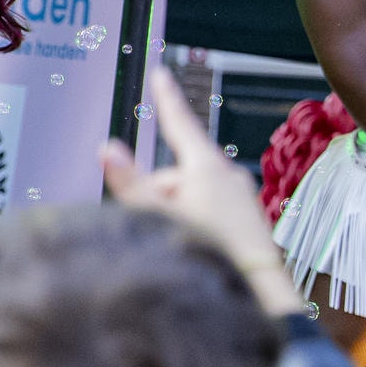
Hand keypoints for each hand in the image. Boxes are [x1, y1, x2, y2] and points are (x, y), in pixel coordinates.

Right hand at [102, 69, 303, 315]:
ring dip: (174, 212)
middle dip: (158, 193)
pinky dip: (194, 222)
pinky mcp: (246, 221)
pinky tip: (193, 247)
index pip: (180, 123)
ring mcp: (241, 198)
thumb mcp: (160, 217)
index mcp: (208, 167)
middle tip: (151, 223)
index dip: (166, 99)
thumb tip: (107, 148)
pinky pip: (209, 211)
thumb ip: (131, 184)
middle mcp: (229, 175)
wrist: (258, 292)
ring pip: (192, 195)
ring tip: (175, 242)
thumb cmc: (211, 252)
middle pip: (177, 172)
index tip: (161, 74)